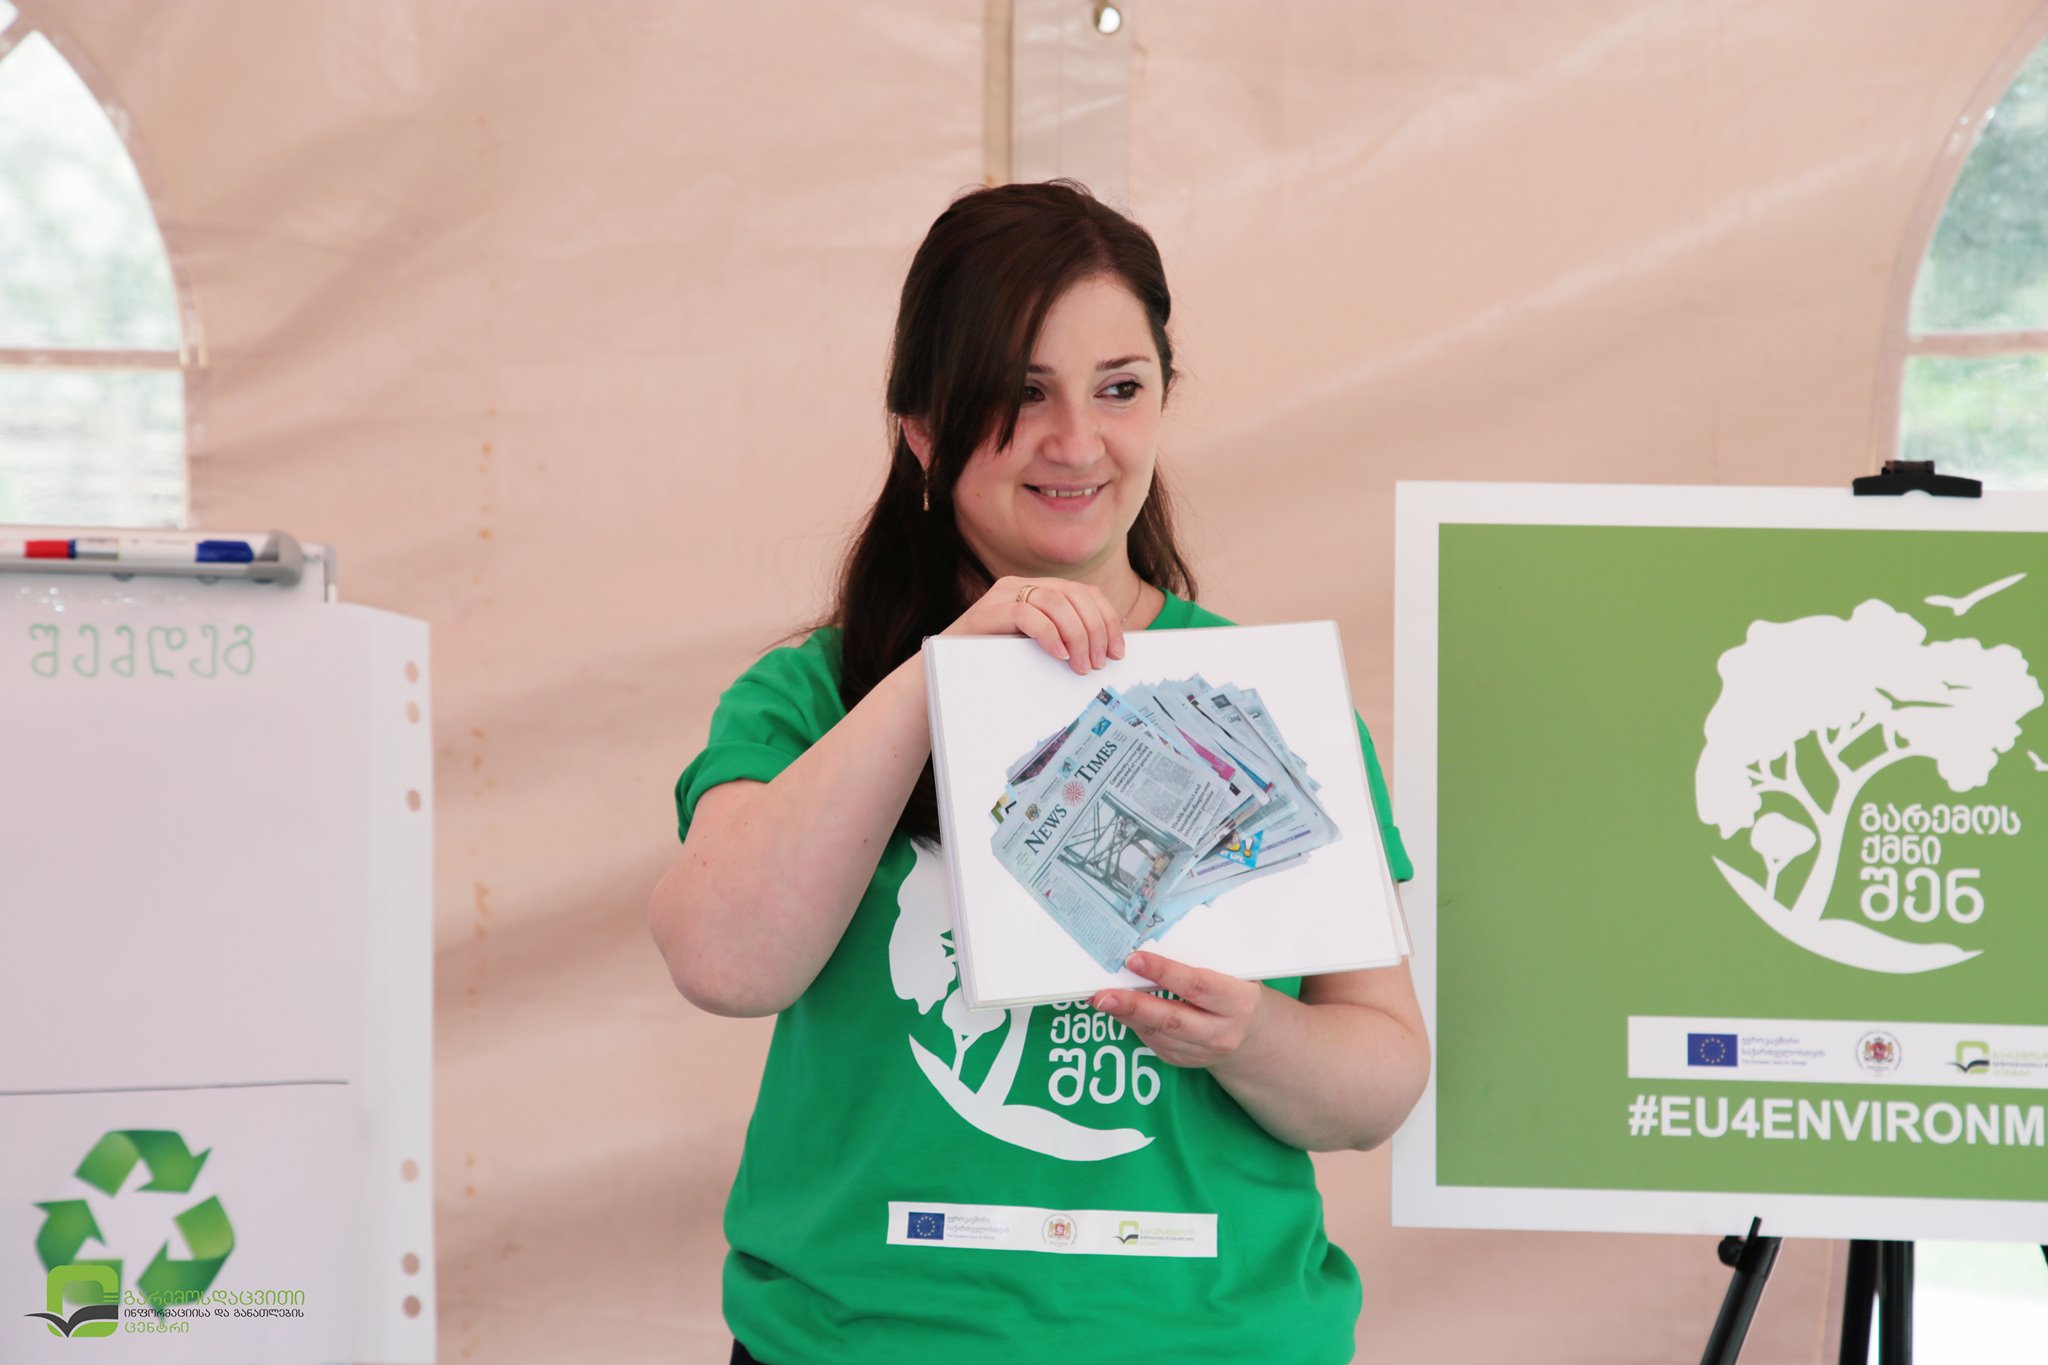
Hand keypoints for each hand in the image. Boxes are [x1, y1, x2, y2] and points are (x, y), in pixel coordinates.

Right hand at [939, 575, 1127, 674]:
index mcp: (1038, 589)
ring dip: (1077, 635)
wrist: (943, 671)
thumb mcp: (1035, 648)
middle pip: (1075, 595)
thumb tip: (1104, 652)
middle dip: (1096, 630)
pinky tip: (1060, 655)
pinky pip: (1028, 614)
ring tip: (1082, 665)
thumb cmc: (993, 662)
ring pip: (1056, 602)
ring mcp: (1004, 594)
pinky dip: (1050, 634)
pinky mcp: (990, 610)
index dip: (1107, 619)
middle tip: (1101, 662)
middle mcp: (1022, 584)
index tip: (1118, 650)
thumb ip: (1062, 639)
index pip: (1085, 593)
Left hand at [1090, 951, 1264, 1069]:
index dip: (1164, 973)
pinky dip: (1133, 1024)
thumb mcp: (1234, 973)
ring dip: (1126, 1016)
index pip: (1196, 986)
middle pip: (1172, 1019)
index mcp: (1238, 1002)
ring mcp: (1203, 1051)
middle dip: (1134, 1005)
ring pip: (1158, 1034)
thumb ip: (1203, 960)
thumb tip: (1154, 939)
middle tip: (1103, 994)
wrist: (1254, 1034)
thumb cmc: (1237, 990)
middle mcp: (1222, 1032)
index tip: (1134, 959)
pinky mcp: (1185, 1060)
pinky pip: (1154, 1042)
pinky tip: (1119, 1010)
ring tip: (1101, 999)